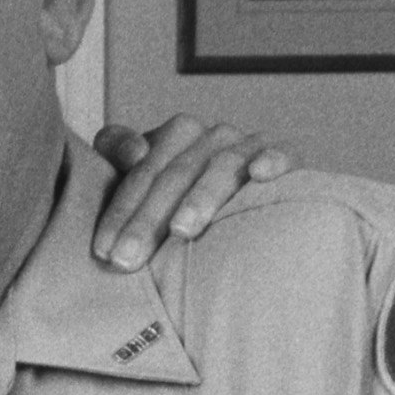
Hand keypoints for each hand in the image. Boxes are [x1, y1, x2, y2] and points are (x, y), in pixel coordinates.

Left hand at [91, 116, 292, 270]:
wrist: (251, 209)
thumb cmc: (181, 206)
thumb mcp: (145, 187)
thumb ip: (120, 161)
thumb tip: (132, 153)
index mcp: (176, 135)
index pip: (143, 169)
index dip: (121, 210)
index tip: (103, 252)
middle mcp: (212, 135)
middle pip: (177, 172)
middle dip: (148, 218)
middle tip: (127, 260)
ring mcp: (250, 145)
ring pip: (223, 166)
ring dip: (202, 197)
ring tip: (180, 231)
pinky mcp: (290, 156)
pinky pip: (284, 153)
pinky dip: (274, 159)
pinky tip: (260, 174)